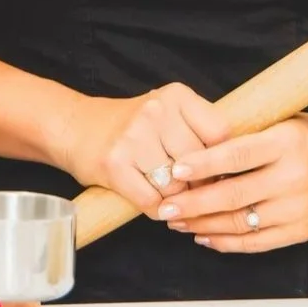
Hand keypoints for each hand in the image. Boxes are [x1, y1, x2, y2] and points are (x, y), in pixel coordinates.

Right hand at [49, 82, 231, 218]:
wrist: (76, 127)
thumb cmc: (132, 127)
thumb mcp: (169, 114)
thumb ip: (199, 133)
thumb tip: (232, 174)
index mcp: (177, 96)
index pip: (220, 134)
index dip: (220, 160)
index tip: (215, 171)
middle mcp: (156, 111)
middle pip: (199, 165)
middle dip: (198, 185)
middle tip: (190, 190)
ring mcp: (133, 137)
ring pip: (177, 188)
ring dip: (176, 200)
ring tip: (167, 193)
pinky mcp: (115, 164)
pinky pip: (151, 202)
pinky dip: (157, 210)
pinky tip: (152, 202)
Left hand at [155, 114, 307, 253]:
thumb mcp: (290, 122)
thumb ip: (252, 134)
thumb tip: (202, 141)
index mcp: (287, 143)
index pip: (236, 155)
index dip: (203, 164)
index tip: (176, 169)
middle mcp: (292, 177)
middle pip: (232, 195)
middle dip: (193, 203)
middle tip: (165, 206)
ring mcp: (297, 209)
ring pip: (240, 223)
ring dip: (204, 224)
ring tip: (178, 221)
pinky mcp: (301, 231)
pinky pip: (257, 242)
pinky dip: (228, 243)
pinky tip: (206, 236)